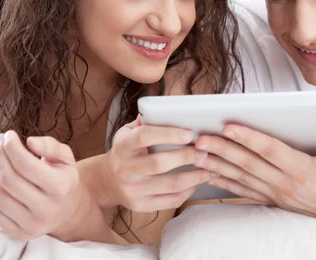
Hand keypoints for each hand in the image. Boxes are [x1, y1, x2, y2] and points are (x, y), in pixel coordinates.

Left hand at [0, 130, 91, 240]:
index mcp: (61, 187)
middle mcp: (47, 208)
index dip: (12, 147)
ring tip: (3, 164)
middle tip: (1, 144)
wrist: (67, 210)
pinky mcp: (19, 234)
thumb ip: (50, 146)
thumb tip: (29, 142)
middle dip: (0, 156)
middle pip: (9, 179)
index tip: (8, 135)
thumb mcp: (65, 158)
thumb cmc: (62, 178)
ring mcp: (32, 224)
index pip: (25, 165)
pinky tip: (2, 184)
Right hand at [101, 117, 216, 211]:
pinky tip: (196, 183)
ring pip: (170, 185)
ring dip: (194, 177)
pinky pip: (170, 201)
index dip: (168, 134)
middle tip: (205, 152)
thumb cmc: (126, 151)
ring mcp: (132, 190)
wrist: (106, 181)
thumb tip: (168, 110)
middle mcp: (125, 169)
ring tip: (210, 169)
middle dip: (186, 157)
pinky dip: (187, 192)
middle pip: (159, 163)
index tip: (189, 133)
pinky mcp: (141, 206)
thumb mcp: (127, 133)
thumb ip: (145, 122)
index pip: (144, 137)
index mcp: (122, 146)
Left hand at [194, 115, 315, 226]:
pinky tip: (211, 175)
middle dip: (223, 150)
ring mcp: (279, 195)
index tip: (228, 126)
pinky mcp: (276, 201)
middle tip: (199, 138)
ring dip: (219, 165)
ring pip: (243, 178)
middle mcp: (286, 184)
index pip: (270, 150)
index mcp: (304, 170)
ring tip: (197, 154)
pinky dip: (226, 184)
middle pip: (249, 163)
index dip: (248, 138)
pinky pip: (246, 192)